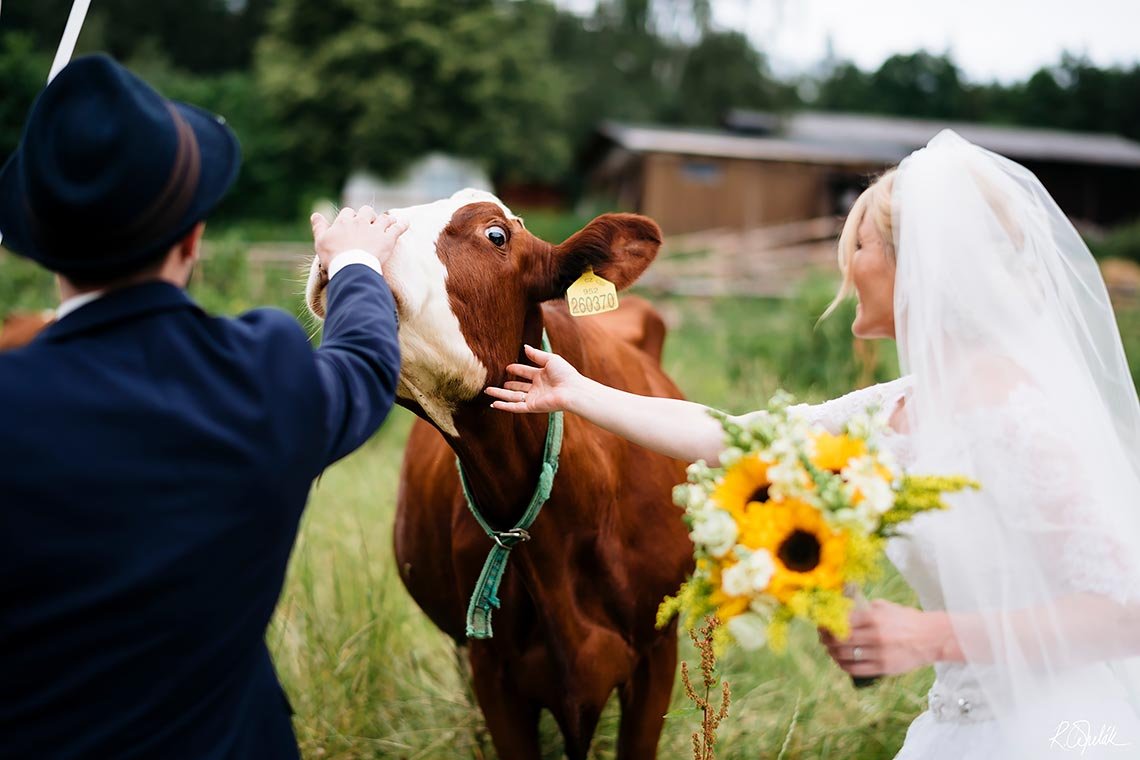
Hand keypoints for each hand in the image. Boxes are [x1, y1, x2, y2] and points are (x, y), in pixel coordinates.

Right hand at [310, 205, 407, 271]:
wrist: (351, 268)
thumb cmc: (333, 257)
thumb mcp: (321, 241)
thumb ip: (319, 227)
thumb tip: (315, 215)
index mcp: (344, 222)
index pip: (348, 212)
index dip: (351, 217)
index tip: (352, 223)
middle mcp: (361, 222)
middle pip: (366, 211)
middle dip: (368, 215)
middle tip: (370, 224)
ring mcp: (375, 230)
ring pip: (383, 218)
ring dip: (386, 219)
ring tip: (388, 222)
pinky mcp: (387, 239)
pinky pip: (398, 227)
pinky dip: (403, 224)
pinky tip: (406, 222)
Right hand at [485, 344, 584, 414]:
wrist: (572, 390)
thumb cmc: (565, 373)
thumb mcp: (550, 359)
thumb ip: (536, 355)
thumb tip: (525, 347)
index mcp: (542, 376)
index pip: (525, 372)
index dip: (516, 369)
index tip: (507, 367)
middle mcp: (537, 388)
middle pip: (517, 386)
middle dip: (506, 385)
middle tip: (493, 382)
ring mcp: (534, 398)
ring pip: (513, 396)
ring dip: (500, 394)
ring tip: (487, 390)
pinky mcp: (532, 407)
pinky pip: (515, 407)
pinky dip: (504, 406)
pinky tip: (494, 403)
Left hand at [820, 600, 950, 677]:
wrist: (931, 638)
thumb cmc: (906, 620)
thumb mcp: (886, 607)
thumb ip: (866, 608)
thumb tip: (844, 608)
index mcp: (874, 618)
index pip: (842, 621)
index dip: (828, 624)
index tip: (822, 624)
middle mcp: (875, 636)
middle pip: (840, 640)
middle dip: (827, 639)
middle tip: (822, 637)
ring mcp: (880, 653)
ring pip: (846, 655)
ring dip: (832, 653)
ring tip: (829, 649)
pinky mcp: (884, 667)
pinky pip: (856, 669)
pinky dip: (843, 665)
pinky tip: (840, 661)